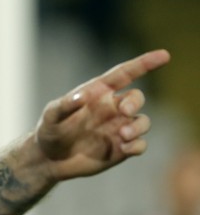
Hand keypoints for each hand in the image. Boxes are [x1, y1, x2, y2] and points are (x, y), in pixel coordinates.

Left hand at [34, 49, 170, 180]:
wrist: (49, 159)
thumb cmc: (49, 131)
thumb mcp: (50, 117)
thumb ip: (62, 106)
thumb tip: (81, 96)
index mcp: (99, 94)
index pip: (125, 74)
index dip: (144, 64)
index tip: (164, 55)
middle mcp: (113, 109)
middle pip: (137, 98)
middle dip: (135, 102)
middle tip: (124, 111)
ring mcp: (118, 128)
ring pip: (143, 122)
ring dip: (138, 127)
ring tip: (122, 134)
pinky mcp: (121, 149)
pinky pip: (140, 145)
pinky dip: (137, 145)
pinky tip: (124, 148)